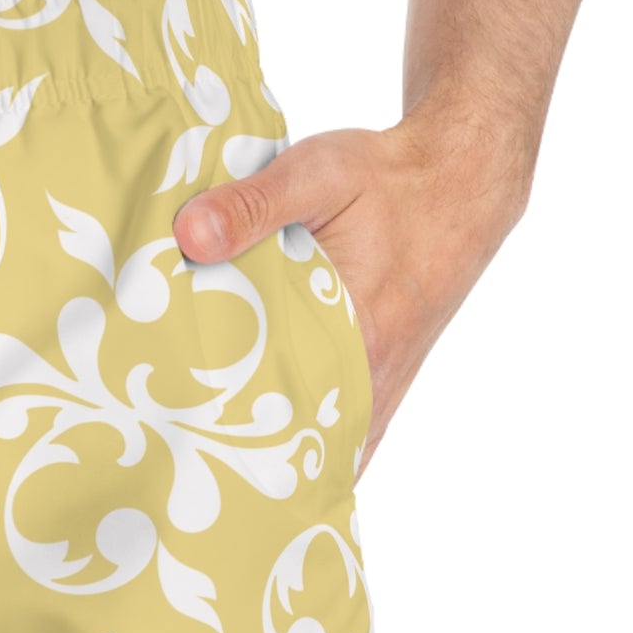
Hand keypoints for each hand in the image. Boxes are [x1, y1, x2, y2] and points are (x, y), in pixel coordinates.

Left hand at [171, 112, 529, 460]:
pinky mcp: (383, 381)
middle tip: (174, 445)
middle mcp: (374, 378)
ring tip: (205, 457)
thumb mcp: (318, 174)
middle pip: (293, 438)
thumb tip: (188, 236)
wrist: (460, 179)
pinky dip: (307, 448)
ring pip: (321, 445)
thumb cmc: (391, 179)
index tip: (173, 434)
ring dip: (272, 454)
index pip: (276, 410)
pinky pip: (344, 436)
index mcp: (359, 339)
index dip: (222, 430)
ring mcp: (382, 387)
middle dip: (235, 451)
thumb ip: (251, 205)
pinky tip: (262, 459)